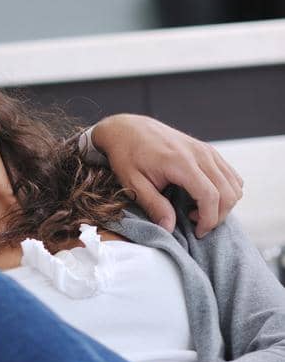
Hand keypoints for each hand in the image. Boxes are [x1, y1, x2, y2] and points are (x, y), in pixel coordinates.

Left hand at [90, 114, 242, 237]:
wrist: (129, 129)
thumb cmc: (127, 156)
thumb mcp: (133, 184)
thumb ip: (154, 206)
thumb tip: (169, 228)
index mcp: (181, 162)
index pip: (210, 196)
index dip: (209, 219)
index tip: (197, 232)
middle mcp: (200, 154)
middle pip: (228, 192)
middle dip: (218, 216)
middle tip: (197, 226)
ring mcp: (207, 150)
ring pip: (235, 184)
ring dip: (224, 204)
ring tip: (198, 211)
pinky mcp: (209, 150)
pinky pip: (231, 175)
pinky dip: (225, 191)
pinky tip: (203, 198)